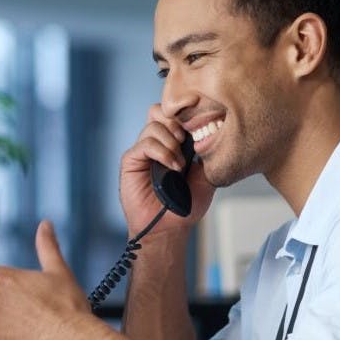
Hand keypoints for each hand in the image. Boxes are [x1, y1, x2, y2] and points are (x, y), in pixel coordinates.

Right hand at [119, 104, 214, 236]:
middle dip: (177, 123)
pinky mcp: (131, 161)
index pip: (174, 114)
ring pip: (154, 125)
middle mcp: (156, 144)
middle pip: (160, 111)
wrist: (169, 228)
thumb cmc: (186, 206)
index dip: (186, 116)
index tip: (199, 131)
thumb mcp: (206, 176)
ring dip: (171, 142)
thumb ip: (207, 154)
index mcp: (172, 143)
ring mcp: (142, 152)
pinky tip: (172, 167)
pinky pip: (144, 144)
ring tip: (179, 164)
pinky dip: (162, 152)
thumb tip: (209, 133)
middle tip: (186, 142)